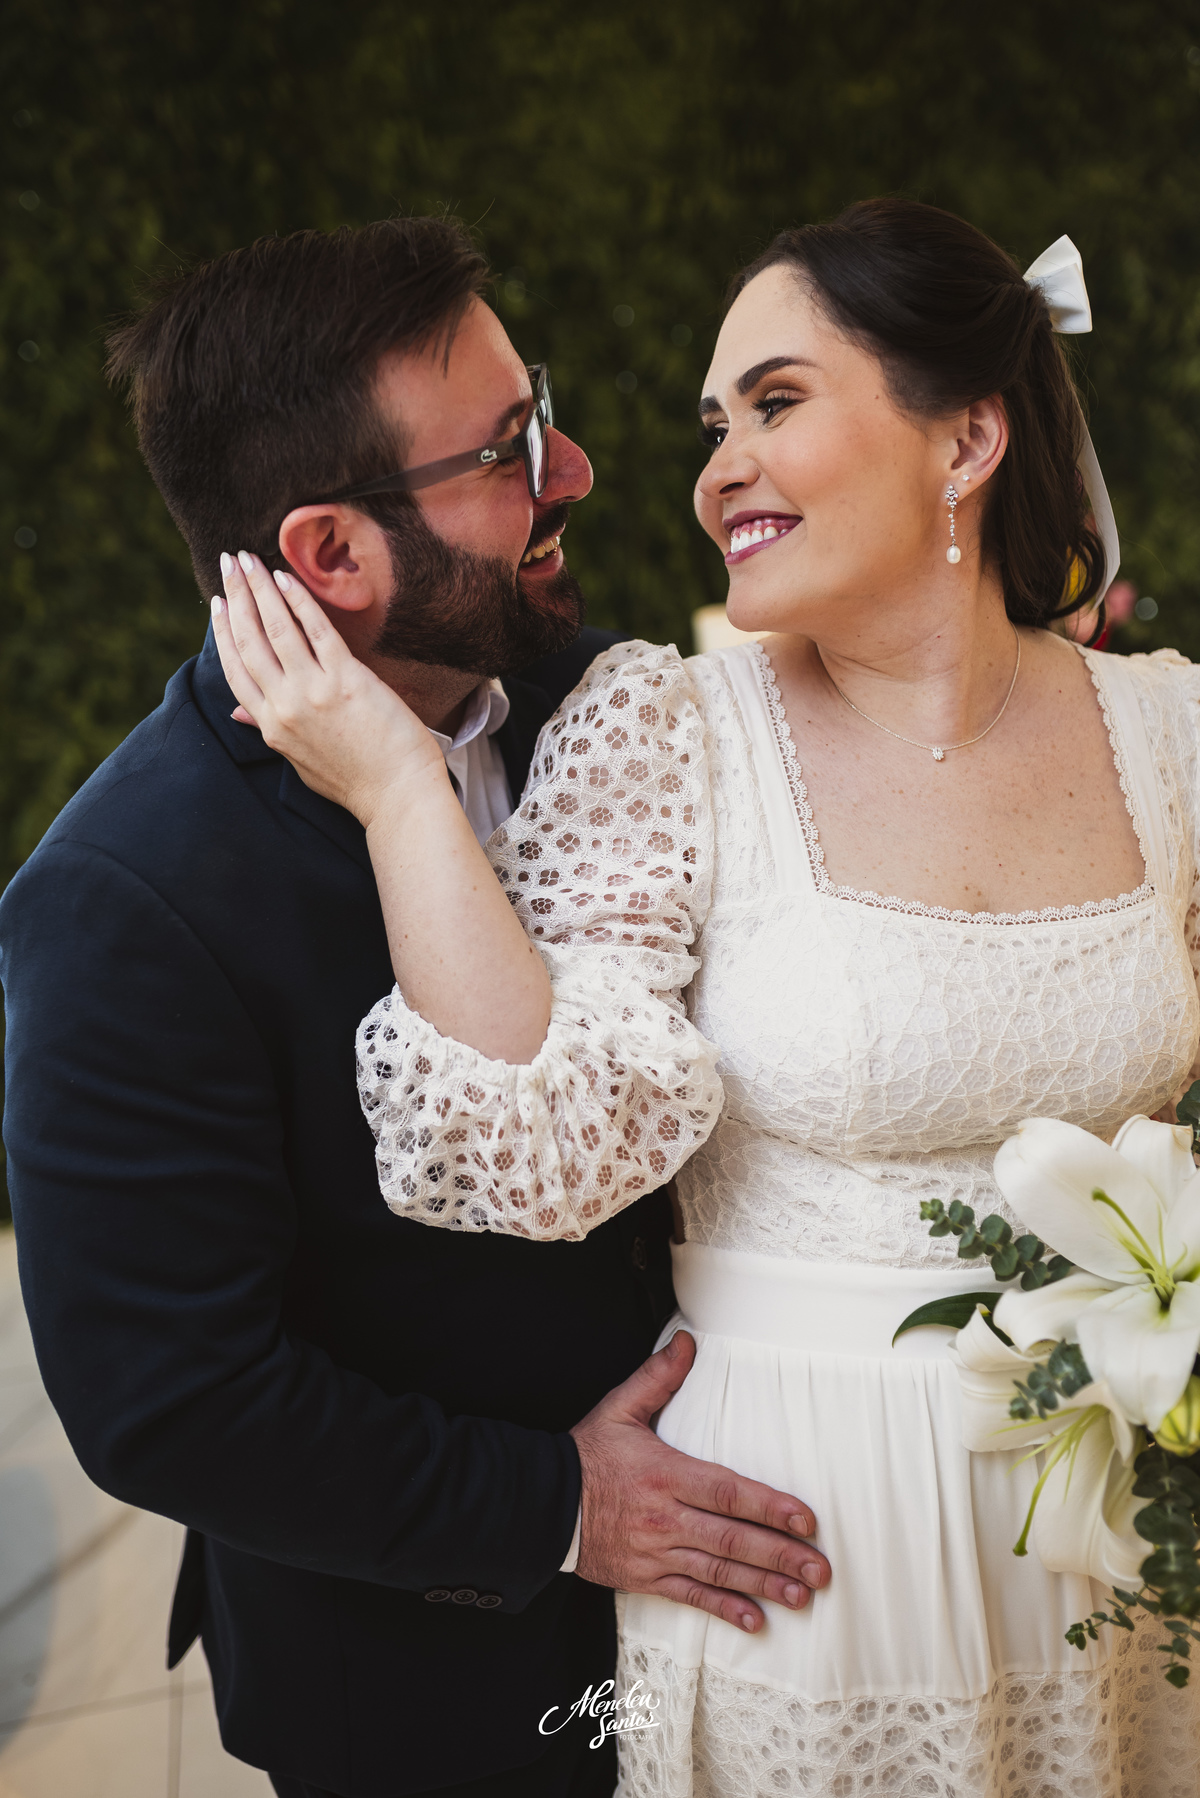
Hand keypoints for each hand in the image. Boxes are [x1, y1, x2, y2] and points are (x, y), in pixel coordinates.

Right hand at [210, 551, 443, 826]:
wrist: (398, 796)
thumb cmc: (355, 781)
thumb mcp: (300, 760)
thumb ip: (270, 729)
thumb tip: (238, 713)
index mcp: (272, 726)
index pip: (236, 669)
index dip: (223, 632)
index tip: (218, 604)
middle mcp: (285, 706)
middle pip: (249, 640)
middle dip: (236, 596)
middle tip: (228, 563)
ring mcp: (313, 691)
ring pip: (276, 628)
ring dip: (260, 588)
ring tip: (249, 560)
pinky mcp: (346, 680)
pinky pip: (316, 630)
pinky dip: (298, 601)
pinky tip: (286, 578)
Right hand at [570, 1330, 828, 1631]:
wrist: (541, 1505)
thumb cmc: (586, 1454)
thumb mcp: (619, 1408)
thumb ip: (658, 1377)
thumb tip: (688, 1342)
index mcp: (665, 1474)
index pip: (728, 1491)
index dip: (770, 1506)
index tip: (806, 1521)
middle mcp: (665, 1517)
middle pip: (732, 1539)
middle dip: (780, 1555)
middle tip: (820, 1570)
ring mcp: (656, 1552)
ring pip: (718, 1572)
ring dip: (763, 1586)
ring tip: (802, 1597)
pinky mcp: (645, 1577)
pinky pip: (690, 1596)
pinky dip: (723, 1610)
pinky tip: (754, 1621)